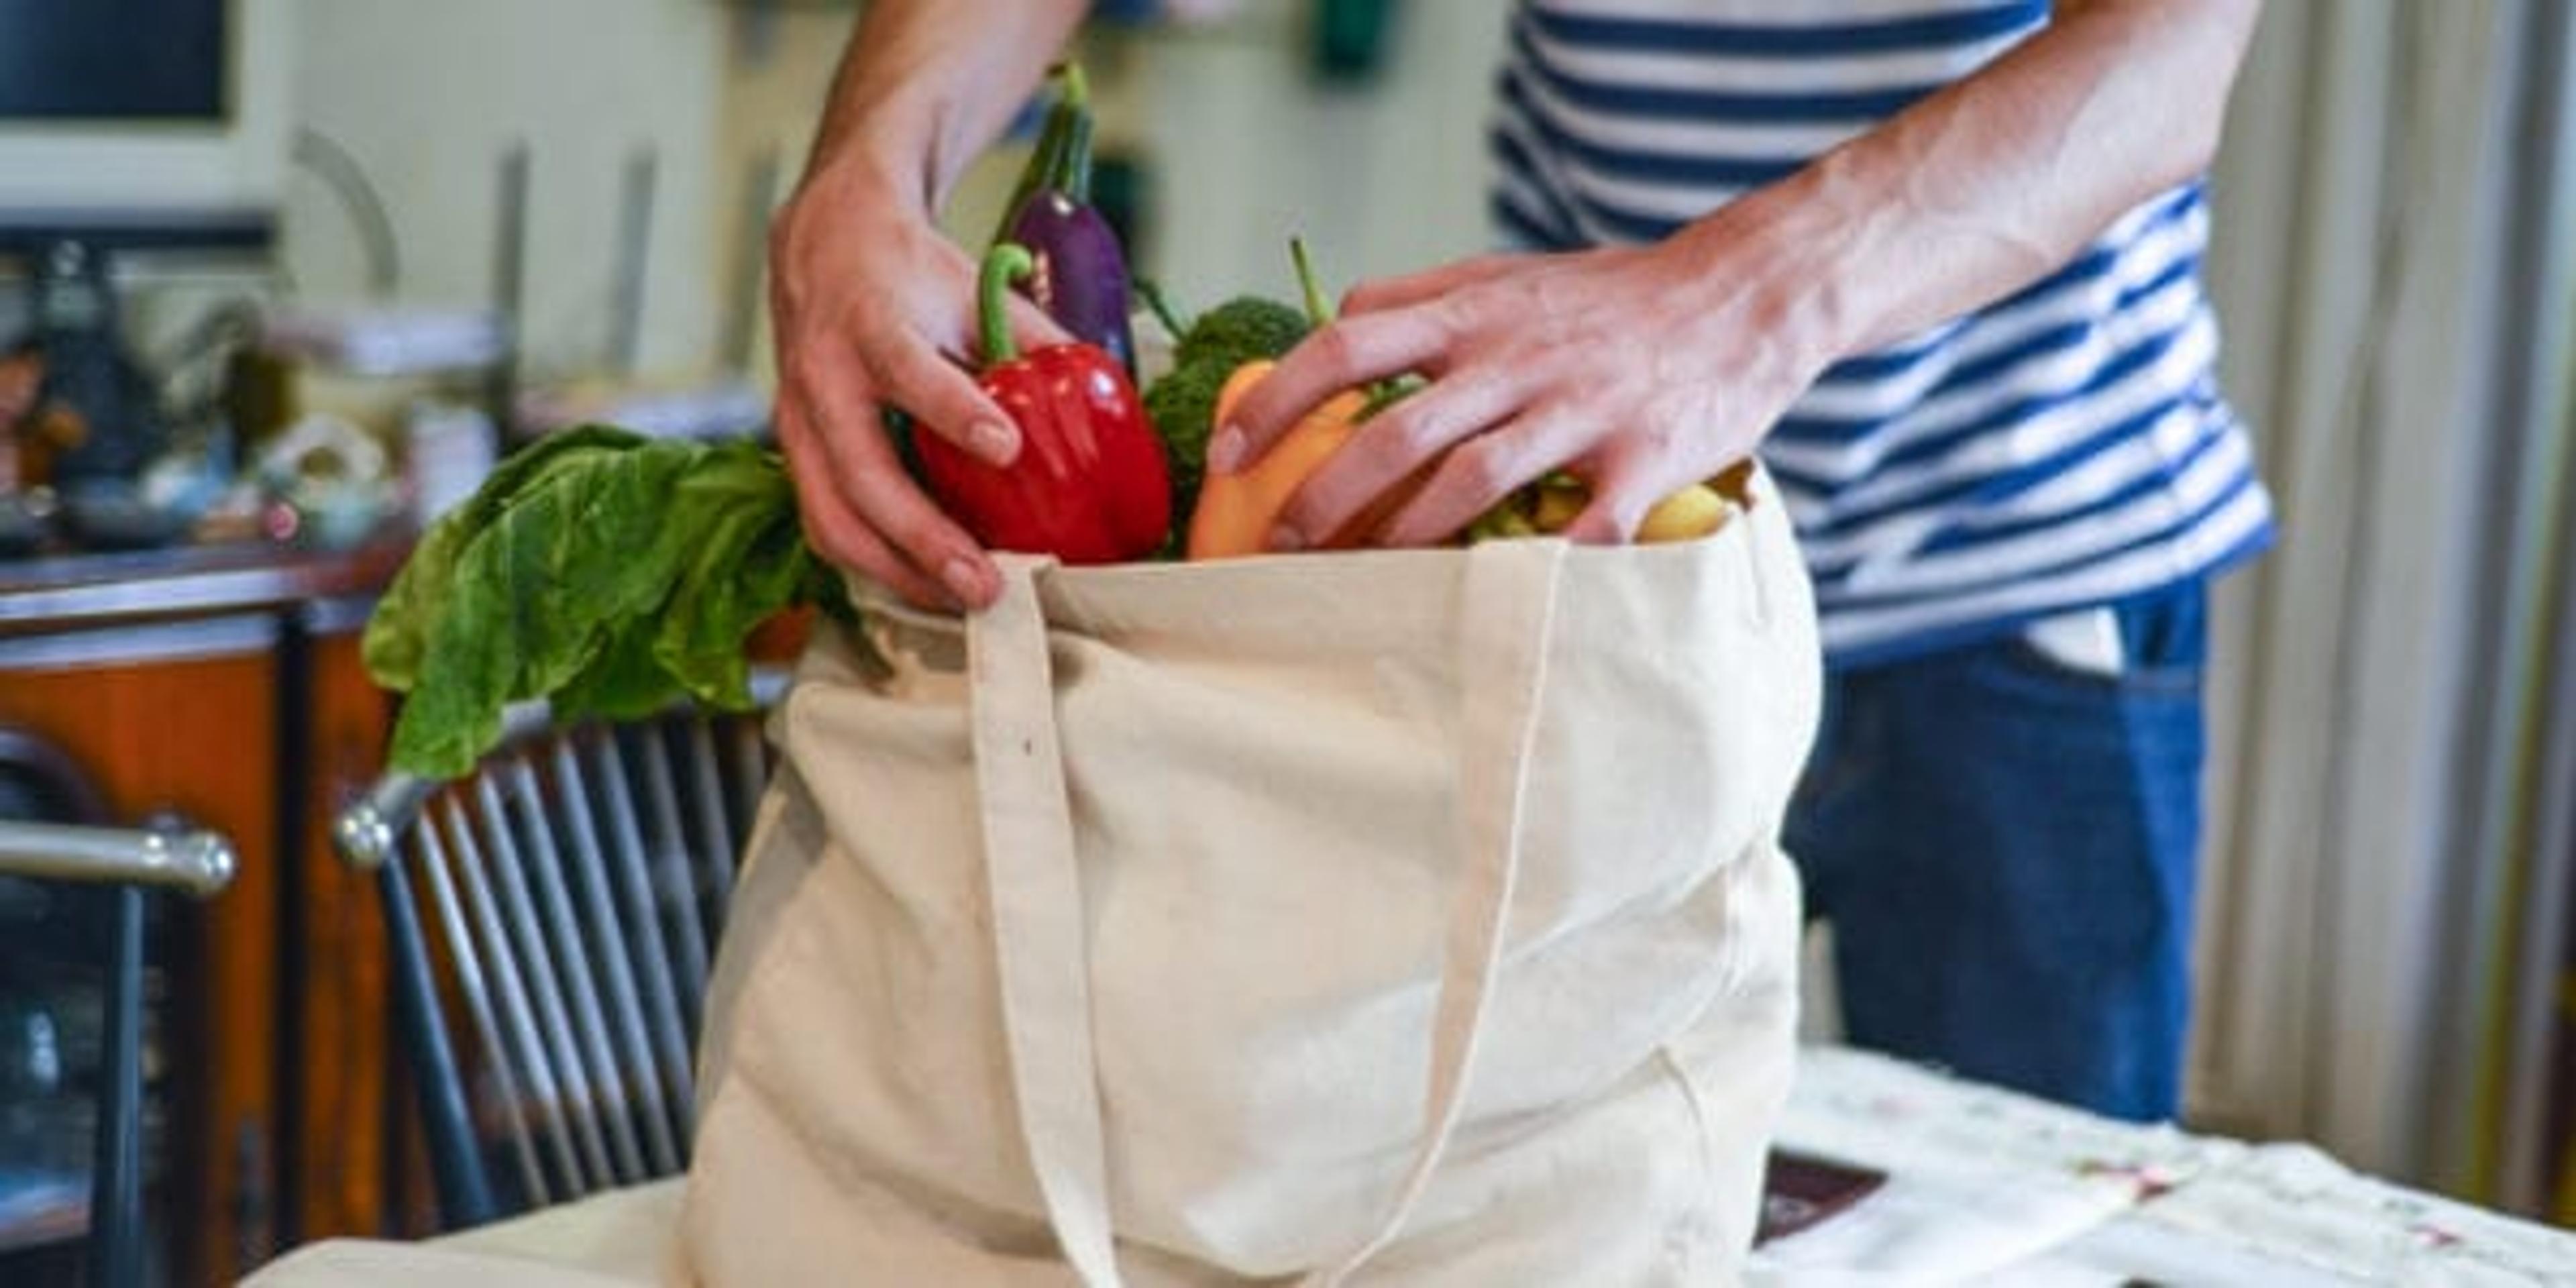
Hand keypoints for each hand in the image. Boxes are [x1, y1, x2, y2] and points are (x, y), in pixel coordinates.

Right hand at [768, 163, 1065, 608]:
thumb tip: (1101, 399)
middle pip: (862, 473)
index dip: (954, 411)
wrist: (826, 246)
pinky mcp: (798, 456)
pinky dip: (875, 565)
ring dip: (898, 572)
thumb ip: (1030, 343)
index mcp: (872, 323)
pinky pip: (826, 525)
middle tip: (985, 582)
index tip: (1007, 448)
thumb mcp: (971, 290)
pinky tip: (926, 586)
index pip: (908, 370)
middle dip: (923, 538)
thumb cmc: (908, 274)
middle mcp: (824, 377)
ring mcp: (800, 422)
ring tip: (962, 601)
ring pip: (833, 517)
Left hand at [1212, 230, 1830, 548]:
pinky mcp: (1644, 458)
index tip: (1227, 455)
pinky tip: (1501, 601)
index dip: (1276, 403)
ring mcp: (1580, 409)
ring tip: (1363, 579)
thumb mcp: (1508, 274)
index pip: (1345, 346)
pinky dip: (1542, 567)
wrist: (1743, 293)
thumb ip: (1422, 296)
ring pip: (1472, 479)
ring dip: (1406, 538)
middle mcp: (1517, 358)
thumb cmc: (1612, 295)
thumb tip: (1335, 317)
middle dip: (1326, 496)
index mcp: (1474, 314)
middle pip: (1396, 430)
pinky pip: (1584, 526)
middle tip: (1282, 546)